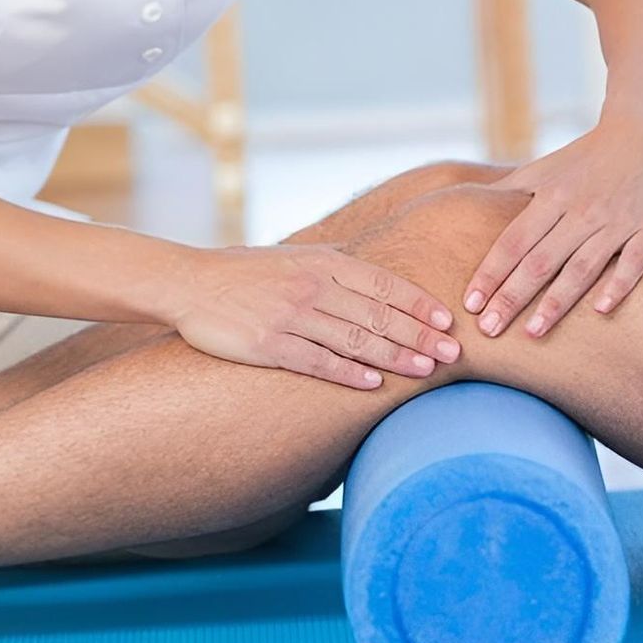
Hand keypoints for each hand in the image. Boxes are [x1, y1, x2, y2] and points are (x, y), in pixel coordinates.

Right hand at [168, 245, 460, 388]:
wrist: (190, 283)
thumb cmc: (245, 273)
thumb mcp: (294, 257)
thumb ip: (333, 268)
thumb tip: (378, 283)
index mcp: (321, 262)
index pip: (383, 283)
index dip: (419, 303)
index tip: (447, 321)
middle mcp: (311, 286)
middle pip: (378, 314)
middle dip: (420, 335)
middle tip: (453, 354)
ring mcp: (290, 316)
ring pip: (355, 339)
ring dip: (395, 357)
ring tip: (426, 372)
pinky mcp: (268, 345)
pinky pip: (317, 362)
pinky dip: (349, 374)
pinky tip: (374, 385)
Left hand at [465, 120, 642, 337]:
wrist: (641, 137)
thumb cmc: (582, 161)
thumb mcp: (541, 170)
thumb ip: (506, 192)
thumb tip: (461, 205)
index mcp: (551, 196)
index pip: (513, 242)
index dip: (490, 273)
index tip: (471, 304)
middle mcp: (582, 210)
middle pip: (541, 261)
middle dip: (512, 297)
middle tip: (488, 330)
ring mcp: (617, 221)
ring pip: (583, 267)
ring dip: (557, 302)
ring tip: (532, 333)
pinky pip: (634, 262)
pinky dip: (618, 286)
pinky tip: (599, 311)